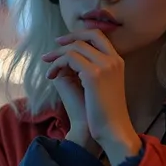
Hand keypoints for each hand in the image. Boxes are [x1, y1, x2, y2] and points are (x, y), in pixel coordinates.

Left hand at [42, 30, 138, 154]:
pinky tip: (51, 76)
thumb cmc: (103, 113)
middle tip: (53, 46)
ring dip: (57, 54)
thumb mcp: (98, 86)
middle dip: (68, 38)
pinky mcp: (93, 74)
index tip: (64, 42)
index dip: (80, 35)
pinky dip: (56, 64)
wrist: (112, 130)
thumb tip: (66, 61)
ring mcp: (105, 65)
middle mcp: (113, 60)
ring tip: (47, 65)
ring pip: (75, 47)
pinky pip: (69, 59)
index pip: (99, 36)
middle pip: (88, 35)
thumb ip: (87, 69)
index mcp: (117, 62)